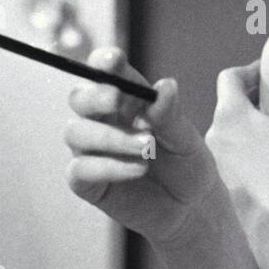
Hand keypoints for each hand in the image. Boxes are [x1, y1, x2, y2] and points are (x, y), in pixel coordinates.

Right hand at [64, 47, 220, 248]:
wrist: (193, 208)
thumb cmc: (188, 165)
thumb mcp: (187, 139)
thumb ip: (171, 115)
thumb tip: (164, 86)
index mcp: (127, 100)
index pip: (106, 73)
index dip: (103, 62)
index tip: (112, 60)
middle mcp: (103, 121)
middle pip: (79, 98)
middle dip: (94, 95)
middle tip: (117, 98)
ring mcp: (92, 152)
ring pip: (76, 133)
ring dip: (109, 137)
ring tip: (147, 147)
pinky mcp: (88, 183)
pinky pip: (79, 170)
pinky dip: (107, 167)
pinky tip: (137, 169)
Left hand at [205, 37, 268, 262]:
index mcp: (230, 113)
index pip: (230, 77)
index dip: (250, 72)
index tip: (268, 76)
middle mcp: (213, 134)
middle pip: (227, 106)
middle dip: (249, 101)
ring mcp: (211, 161)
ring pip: (226, 133)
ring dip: (244, 129)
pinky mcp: (216, 184)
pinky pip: (226, 157)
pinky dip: (241, 152)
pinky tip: (262, 165)